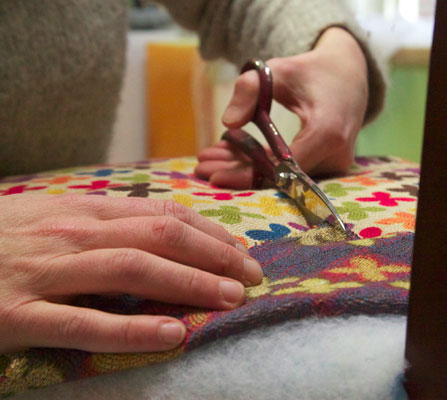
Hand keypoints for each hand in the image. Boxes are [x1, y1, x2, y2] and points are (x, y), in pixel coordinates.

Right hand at [0, 194, 262, 352]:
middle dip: (213, 257)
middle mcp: (72, 234)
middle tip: (252, 277)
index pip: (163, 215)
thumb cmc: (3, 238)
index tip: (241, 251)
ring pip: (132, 271)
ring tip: (230, 300)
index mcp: (83, 210)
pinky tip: (172, 334)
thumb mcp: (56, 217)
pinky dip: (132, 328)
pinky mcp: (19, 315)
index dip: (209, 233)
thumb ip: (105, 221)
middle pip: (159, 237)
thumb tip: (163, 229)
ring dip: (189, 284)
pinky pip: (85, 322)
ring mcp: (46, 273)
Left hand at [195, 27, 367, 188]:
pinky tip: (231, 156)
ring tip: (210, 161)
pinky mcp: (328, 166)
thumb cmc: (311, 71)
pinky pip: (289, 172)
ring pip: (282, 177)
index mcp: (327, 132)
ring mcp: (334, 164)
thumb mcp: (278, 71)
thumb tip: (227, 123)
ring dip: (245, 170)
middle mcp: (335, 156)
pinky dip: (261, 165)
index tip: (215, 176)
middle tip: (202, 169)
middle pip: (279, 176)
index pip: (282, 166)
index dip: (247, 174)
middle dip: (239, 174)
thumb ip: (250, 89)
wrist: (349, 75)